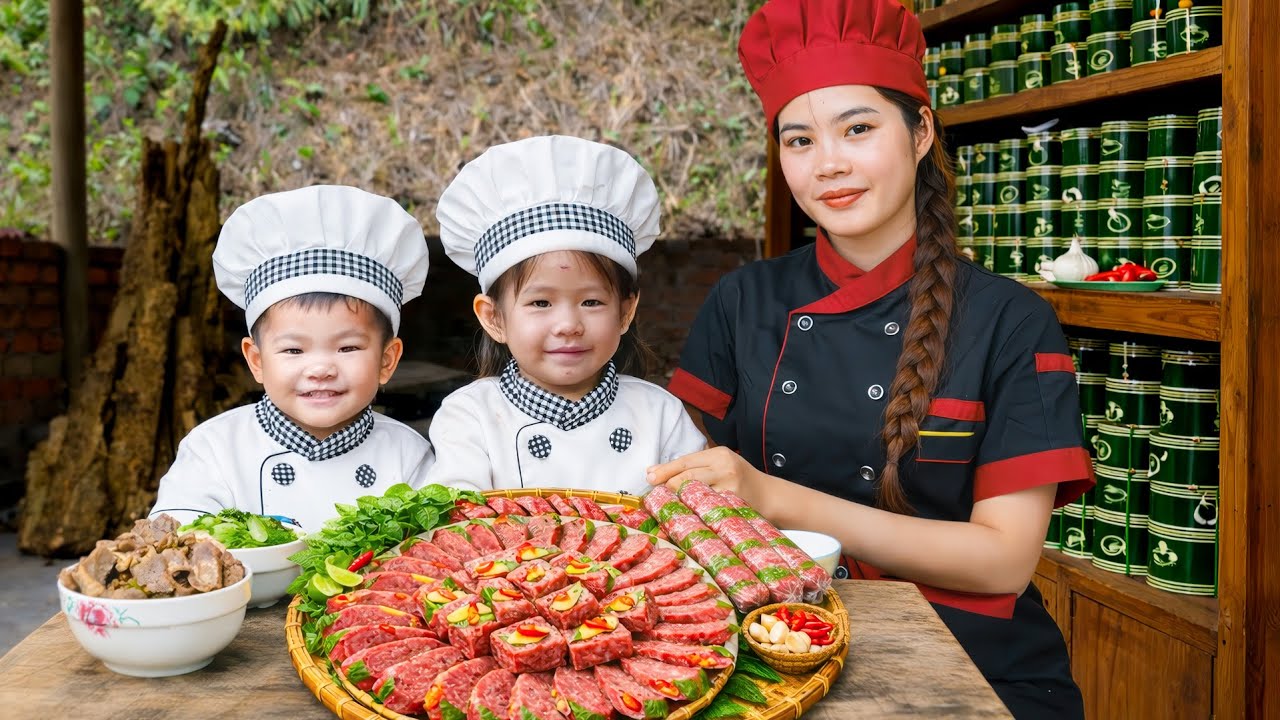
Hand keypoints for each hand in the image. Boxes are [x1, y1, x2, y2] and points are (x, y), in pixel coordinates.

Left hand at [646, 447, 768, 507]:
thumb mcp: (719, 466)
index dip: (664, 470)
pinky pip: (705, 509)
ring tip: (668, 506)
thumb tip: (653, 472)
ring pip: (693, 493)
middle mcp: (724, 467)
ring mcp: (729, 487)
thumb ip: (692, 468)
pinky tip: (686, 516)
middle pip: (686, 477)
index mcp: (718, 454)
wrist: (770, 496)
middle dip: (667, 486)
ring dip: (677, 501)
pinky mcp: (732, 504)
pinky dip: (693, 513)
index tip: (649, 477)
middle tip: (655, 496)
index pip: (684, 461)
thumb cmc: (740, 481)